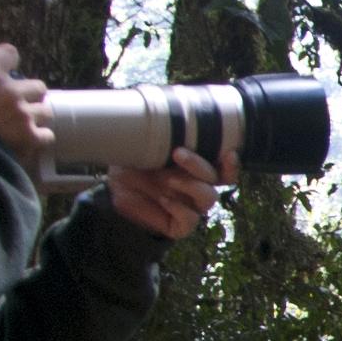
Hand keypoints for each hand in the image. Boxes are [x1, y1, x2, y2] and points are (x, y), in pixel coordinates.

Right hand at [0, 41, 51, 175]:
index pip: (10, 52)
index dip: (8, 60)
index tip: (5, 70)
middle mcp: (13, 92)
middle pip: (37, 86)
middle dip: (30, 94)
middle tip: (17, 103)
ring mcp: (24, 115)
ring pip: (45, 110)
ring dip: (36, 115)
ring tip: (23, 123)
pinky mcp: (31, 136)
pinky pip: (47, 134)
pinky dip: (40, 137)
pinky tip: (30, 140)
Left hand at [106, 147, 227, 239]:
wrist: (110, 191)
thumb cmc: (131, 164)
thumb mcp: (144, 146)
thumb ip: (163, 136)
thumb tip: (168, 115)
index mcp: (196, 170)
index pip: (224, 169)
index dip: (231, 164)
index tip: (227, 153)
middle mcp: (197, 187)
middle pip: (216, 179)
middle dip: (199, 165)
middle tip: (177, 153)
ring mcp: (190, 207)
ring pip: (209, 198)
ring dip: (192, 186)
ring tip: (168, 179)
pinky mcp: (179, 226)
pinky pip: (190, 220)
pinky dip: (179, 208)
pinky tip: (163, 199)